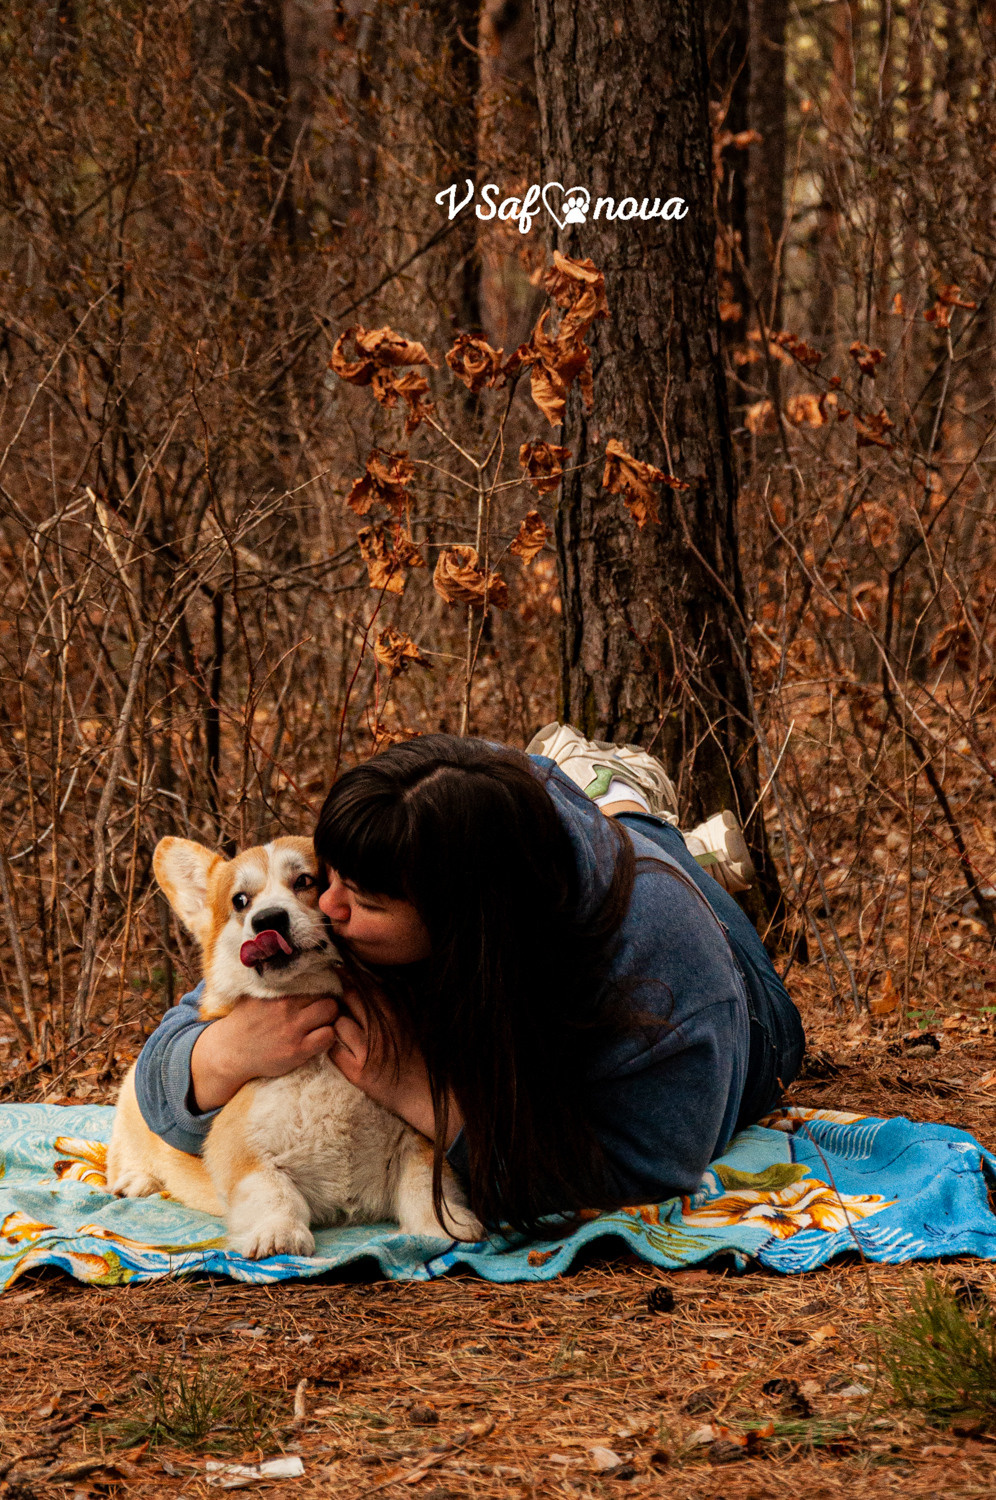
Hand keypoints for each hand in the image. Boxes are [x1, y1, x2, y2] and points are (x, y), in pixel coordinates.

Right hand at [190, 994, 340, 1112]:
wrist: (229, 1051)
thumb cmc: (245, 1021)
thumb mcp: (255, 995)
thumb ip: (274, 982)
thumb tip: (287, 962)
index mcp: (278, 992)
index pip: (314, 980)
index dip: (323, 985)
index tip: (324, 990)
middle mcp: (286, 1008)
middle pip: (327, 995)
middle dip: (330, 1001)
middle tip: (325, 1009)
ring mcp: (292, 1030)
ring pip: (331, 1013)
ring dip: (331, 1018)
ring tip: (323, 1022)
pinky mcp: (297, 1051)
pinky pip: (327, 1037)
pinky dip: (328, 1036)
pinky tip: (319, 1038)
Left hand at [330, 982, 462, 1145]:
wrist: (423, 1094)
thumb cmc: (419, 1059)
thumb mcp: (414, 1026)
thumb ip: (399, 1004)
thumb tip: (384, 982)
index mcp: (396, 1016)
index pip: (369, 988)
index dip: (351, 976)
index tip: (340, 968)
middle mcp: (381, 1030)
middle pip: (351, 1000)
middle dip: (342, 998)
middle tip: (338, 1000)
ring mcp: (368, 1051)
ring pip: (339, 1024)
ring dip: (338, 1026)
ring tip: (344, 1032)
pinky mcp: (358, 1073)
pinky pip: (334, 1052)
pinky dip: (334, 1049)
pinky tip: (342, 1051)